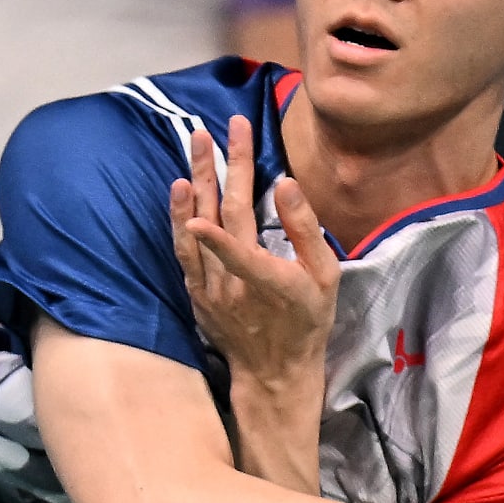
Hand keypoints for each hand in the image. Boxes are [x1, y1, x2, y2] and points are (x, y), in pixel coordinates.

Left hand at [168, 115, 338, 397]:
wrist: (274, 371)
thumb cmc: (307, 320)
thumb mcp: (324, 278)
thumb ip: (305, 230)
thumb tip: (286, 184)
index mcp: (269, 283)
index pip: (239, 253)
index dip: (216, 235)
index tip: (198, 207)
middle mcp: (232, 287)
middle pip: (221, 218)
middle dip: (218, 169)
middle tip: (211, 131)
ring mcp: (210, 291)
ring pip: (195, 231)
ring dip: (194, 183)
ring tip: (193, 146)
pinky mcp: (197, 294)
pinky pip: (183, 251)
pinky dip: (178, 218)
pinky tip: (180, 189)